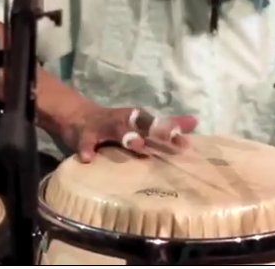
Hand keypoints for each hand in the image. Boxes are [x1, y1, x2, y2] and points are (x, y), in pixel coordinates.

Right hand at [58, 106, 198, 162]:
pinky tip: (88, 158)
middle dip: (156, 129)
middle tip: (171, 137)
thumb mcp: (141, 124)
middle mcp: (124, 120)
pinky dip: (86, 148)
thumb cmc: (117, 125)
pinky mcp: (84, 134)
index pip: (159, 125)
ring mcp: (104, 126)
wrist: (79, 117)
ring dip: (127, 135)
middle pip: (142, 122)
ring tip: (137, 144)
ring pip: (116, 128)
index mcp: (138, 119)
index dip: (173, 133)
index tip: (186, 145)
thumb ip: (166, 126)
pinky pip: (85, 141)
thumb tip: (195, 122)